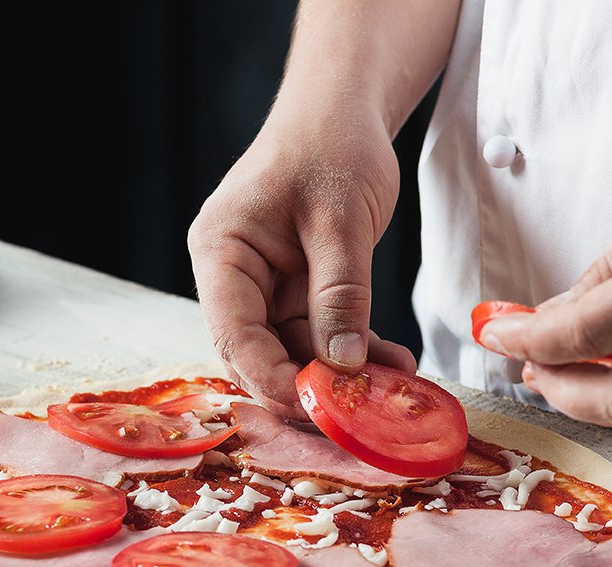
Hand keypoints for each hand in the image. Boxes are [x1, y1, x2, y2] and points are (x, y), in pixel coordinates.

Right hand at [187, 106, 415, 417]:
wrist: (342, 109)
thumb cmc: (330, 144)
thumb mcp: (340, 219)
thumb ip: (340, 294)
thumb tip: (342, 365)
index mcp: (221, 252)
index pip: (235, 333)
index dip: (272, 377)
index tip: (319, 405)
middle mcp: (232, 276)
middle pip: (257, 352)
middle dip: (305, 385)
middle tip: (356, 412)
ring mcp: (263, 285)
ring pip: (291, 350)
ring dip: (337, 373)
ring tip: (389, 387)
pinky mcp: (294, 289)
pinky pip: (317, 334)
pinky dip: (351, 351)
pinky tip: (390, 363)